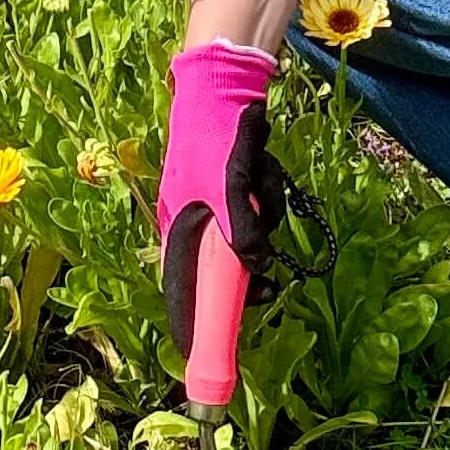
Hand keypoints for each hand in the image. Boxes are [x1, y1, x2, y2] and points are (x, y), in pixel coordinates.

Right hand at [156, 41, 284, 350]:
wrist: (226, 82)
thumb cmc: (216, 135)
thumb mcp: (228, 184)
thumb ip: (242, 228)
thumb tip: (255, 267)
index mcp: (178, 229)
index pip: (183, 294)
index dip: (196, 331)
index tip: (208, 367)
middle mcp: (193, 225)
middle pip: (223, 273)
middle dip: (250, 273)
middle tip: (270, 284)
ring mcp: (215, 209)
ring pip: (248, 241)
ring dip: (264, 216)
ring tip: (261, 182)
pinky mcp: (235, 192)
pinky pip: (258, 213)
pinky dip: (266, 195)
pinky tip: (263, 168)